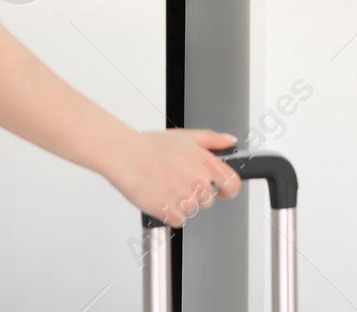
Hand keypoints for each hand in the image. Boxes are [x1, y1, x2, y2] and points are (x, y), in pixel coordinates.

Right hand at [106, 129, 241, 227]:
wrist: (124, 155)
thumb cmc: (150, 146)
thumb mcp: (185, 136)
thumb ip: (212, 139)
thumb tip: (230, 142)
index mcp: (205, 162)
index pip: (232, 184)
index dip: (228, 189)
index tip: (221, 190)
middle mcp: (198, 181)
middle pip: (208, 200)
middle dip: (194, 194)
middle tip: (176, 180)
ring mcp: (185, 198)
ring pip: (191, 210)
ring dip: (180, 203)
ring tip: (164, 185)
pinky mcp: (170, 212)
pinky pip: (178, 220)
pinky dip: (168, 213)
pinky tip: (159, 196)